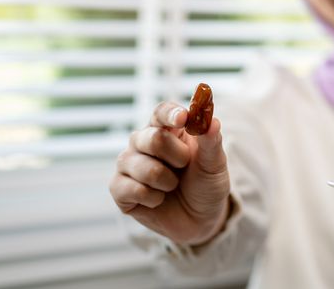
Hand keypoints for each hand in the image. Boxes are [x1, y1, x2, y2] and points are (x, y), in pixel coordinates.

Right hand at [109, 101, 230, 245]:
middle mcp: (143, 141)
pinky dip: (153, 198)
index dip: (170, 114)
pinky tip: (158, 199)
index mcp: (167, 128)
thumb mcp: (214, 164)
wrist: (200, 220)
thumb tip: (213, 120)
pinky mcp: (119, 188)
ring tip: (172, 186)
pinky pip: (132, 189)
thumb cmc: (205, 184)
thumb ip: (211, 142)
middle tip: (184, 166)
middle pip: (152, 138)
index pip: (161, 112)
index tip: (183, 119)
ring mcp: (128, 164)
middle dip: (177, 157)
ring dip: (167, 182)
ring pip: (143, 167)